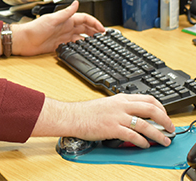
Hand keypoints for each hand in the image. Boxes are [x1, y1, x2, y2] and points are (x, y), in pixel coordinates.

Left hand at [11, 0, 104, 55]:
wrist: (23, 41)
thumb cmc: (34, 28)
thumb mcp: (51, 19)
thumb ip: (65, 12)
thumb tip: (76, 3)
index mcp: (65, 20)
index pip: (84, 19)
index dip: (94, 23)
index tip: (102, 29)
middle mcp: (65, 27)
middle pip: (84, 28)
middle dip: (95, 31)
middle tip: (104, 37)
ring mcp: (62, 36)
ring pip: (80, 37)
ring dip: (89, 39)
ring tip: (98, 43)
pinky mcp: (59, 45)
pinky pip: (72, 45)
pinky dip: (79, 47)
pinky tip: (84, 49)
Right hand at [33, 94, 174, 147]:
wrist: (72, 116)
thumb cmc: (86, 112)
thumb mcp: (107, 104)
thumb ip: (122, 108)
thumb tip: (137, 116)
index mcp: (120, 98)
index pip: (148, 98)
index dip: (161, 107)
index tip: (165, 115)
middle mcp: (121, 105)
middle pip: (151, 109)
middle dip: (165, 120)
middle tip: (170, 128)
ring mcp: (117, 116)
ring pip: (145, 124)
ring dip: (158, 134)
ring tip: (164, 140)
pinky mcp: (112, 128)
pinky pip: (133, 135)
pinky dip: (142, 141)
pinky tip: (145, 144)